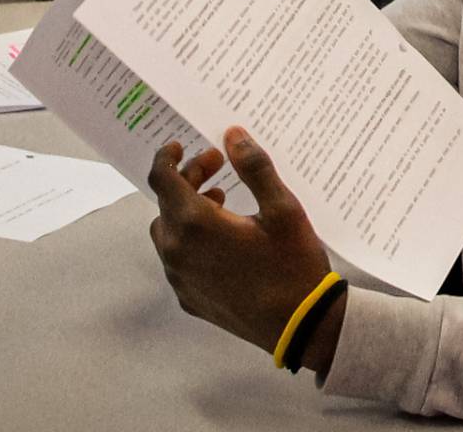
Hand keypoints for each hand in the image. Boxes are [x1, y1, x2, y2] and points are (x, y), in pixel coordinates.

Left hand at [148, 128, 337, 360]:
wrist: (301, 326)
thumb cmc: (293, 264)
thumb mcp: (282, 208)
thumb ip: (254, 167)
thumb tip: (233, 136)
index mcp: (195, 223)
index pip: (162, 179)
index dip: (167, 157)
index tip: (180, 145)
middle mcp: (178, 251)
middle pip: (167, 203)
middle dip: (189, 178)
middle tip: (219, 166)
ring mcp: (180, 279)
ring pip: (168, 232)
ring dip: (187, 211)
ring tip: (222, 202)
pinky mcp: (189, 300)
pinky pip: (178, 261)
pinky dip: (190, 241)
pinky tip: (222, 241)